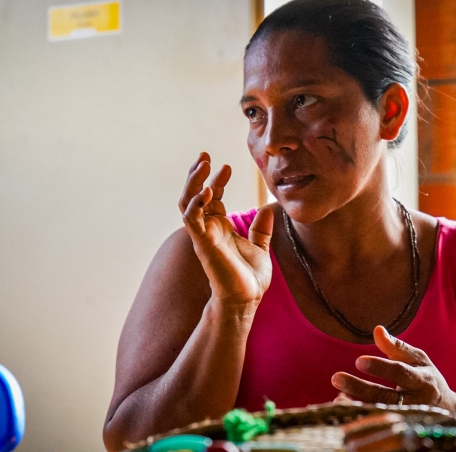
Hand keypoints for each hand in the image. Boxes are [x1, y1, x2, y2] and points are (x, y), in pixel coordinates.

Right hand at [179, 152, 273, 306]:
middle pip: (194, 195)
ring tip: (202, 164)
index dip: (216, 180)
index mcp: (220, 228)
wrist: (247, 299)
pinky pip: (193, 220)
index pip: (212, 197)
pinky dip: (196, 204)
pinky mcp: (203, 244)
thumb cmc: (250, 279)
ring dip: (192, 183)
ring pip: (188, 203)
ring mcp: (204, 235)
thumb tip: (267, 210)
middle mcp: (208, 229)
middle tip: (204, 155)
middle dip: (197, 174)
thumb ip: (261, 230)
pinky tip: (205, 190)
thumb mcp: (260, 248)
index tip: (226, 166)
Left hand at [331, 326, 455, 411]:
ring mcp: (408, 418)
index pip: (400, 373)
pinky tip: (343, 407)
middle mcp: (417, 402)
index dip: (380, 367)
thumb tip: (377, 330)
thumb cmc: (427, 378)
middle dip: (360, 388)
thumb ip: (397, 347)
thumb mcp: (418, 360)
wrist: (448, 411)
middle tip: (336, 378)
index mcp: (422, 380)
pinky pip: (377, 423)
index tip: (358, 361)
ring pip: (380, 414)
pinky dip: (360, 416)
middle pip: (386, 397)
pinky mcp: (400, 427)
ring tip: (337, 397)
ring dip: (357, 405)